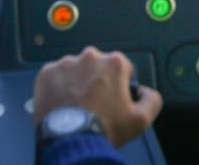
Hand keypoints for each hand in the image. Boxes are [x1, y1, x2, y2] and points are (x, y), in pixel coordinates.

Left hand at [33, 47, 162, 147]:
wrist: (69, 141)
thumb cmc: (103, 129)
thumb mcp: (141, 120)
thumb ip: (152, 99)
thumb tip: (146, 92)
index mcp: (114, 63)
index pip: (123, 68)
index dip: (120, 86)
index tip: (114, 100)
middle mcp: (90, 57)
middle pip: (98, 67)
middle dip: (98, 81)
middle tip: (95, 104)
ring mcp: (66, 64)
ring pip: (76, 70)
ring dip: (78, 83)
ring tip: (76, 106)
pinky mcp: (46, 74)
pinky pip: (56, 77)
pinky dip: (58, 87)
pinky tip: (62, 103)